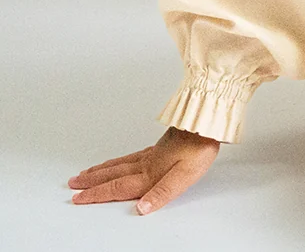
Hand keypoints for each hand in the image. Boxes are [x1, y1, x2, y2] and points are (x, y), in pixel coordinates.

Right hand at [68, 127, 219, 214]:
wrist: (207, 121)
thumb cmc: (199, 148)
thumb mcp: (185, 176)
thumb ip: (162, 193)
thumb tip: (142, 208)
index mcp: (150, 173)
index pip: (118, 187)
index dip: (97, 194)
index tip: (78, 198)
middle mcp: (147, 163)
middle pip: (113, 174)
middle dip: (92, 181)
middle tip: (73, 184)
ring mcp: (152, 152)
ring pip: (120, 163)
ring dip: (101, 170)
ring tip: (87, 172)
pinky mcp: (160, 145)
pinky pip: (131, 155)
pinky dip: (118, 160)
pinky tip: (120, 160)